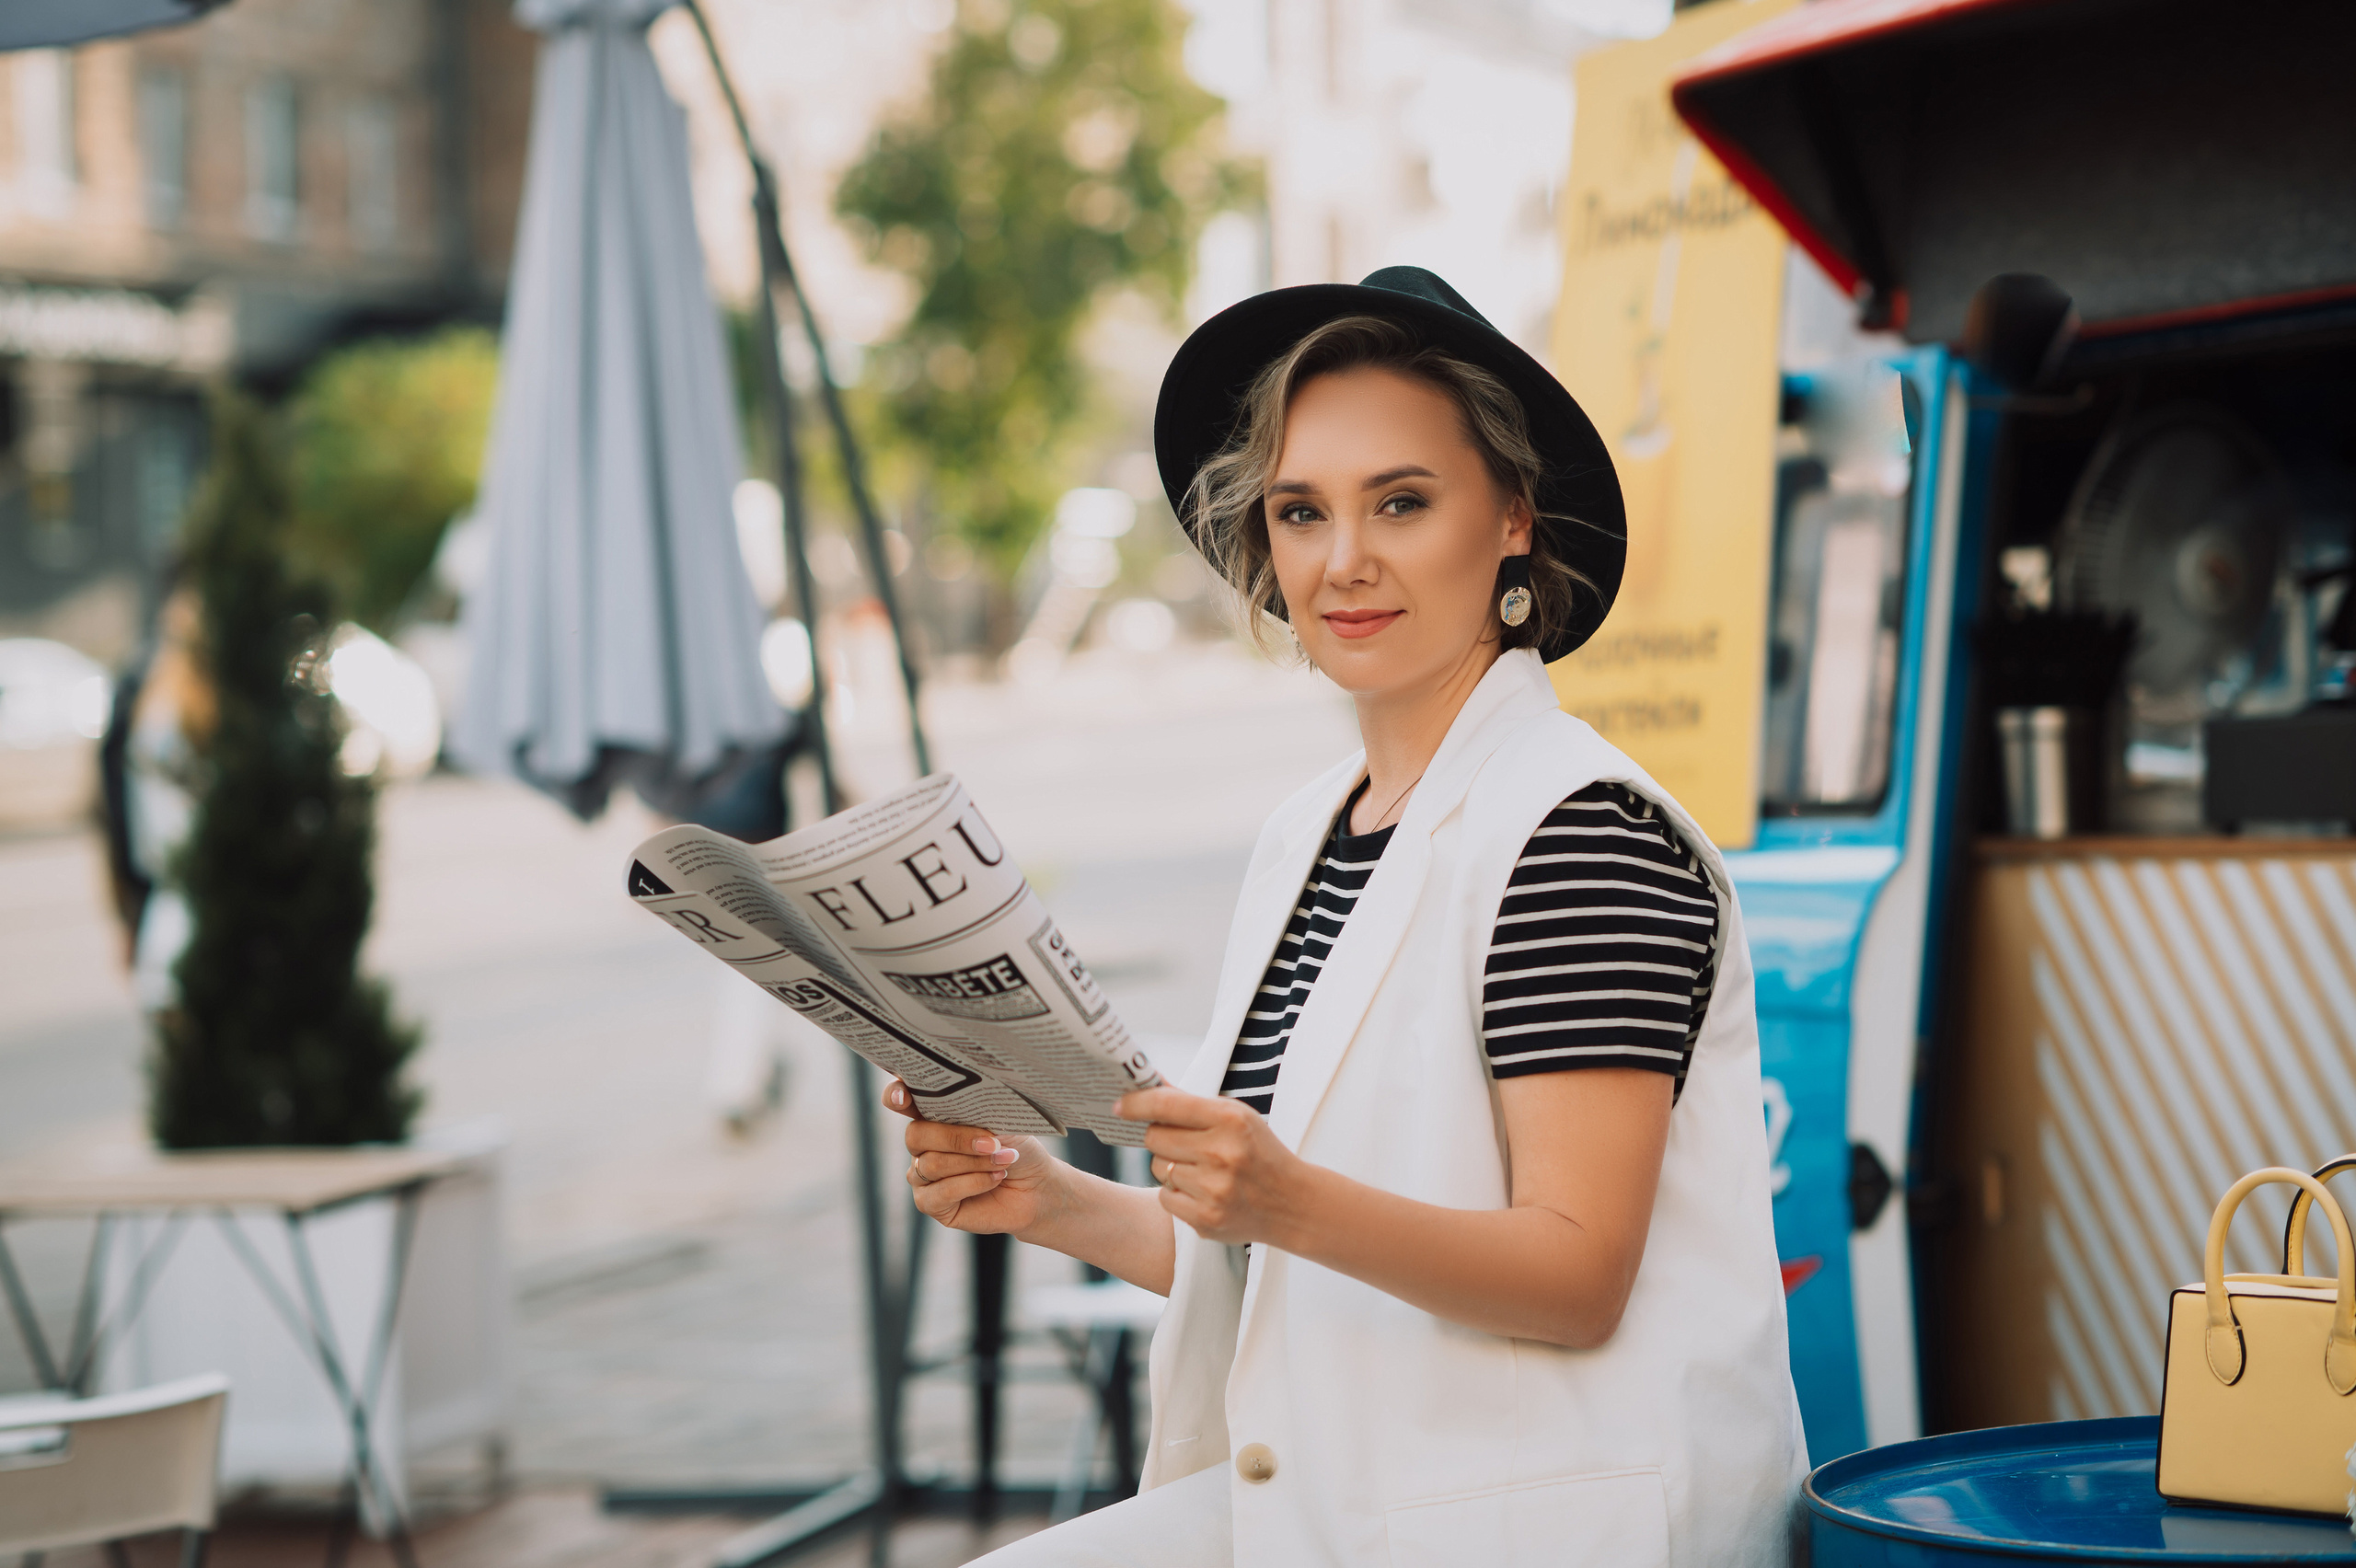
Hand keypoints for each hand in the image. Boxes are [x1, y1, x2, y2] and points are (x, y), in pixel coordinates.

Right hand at [885, 1080, 1059, 1234]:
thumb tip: (965, 1106)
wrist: (1036, 1186)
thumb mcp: (1001, 1122)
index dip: (894, 1096)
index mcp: (932, 1116)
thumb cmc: (1016, 1147)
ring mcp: (923, 1175)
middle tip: (991, 1142)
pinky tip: (995, 1178)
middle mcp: (922, 1146)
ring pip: (932, 1165)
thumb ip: (977, 1112)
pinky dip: (973, 1183)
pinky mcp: (931, 1204)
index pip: (900, 1100)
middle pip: (915, 1135)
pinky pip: (941, 1192)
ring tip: (1003, 1160)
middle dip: (955, 1138)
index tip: (902, 1096)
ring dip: (972, 1162)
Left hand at [1117, 1085, 1306, 1246]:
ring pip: (1158, 1168)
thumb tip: (1148, 1082)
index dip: (1136, 1103)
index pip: (1166, 1104)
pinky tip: (1202, 1191)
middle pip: (1154, 1138)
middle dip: (1160, 1137)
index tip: (1120, 1105)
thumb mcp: (1236, 1117)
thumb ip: (1191, 1103)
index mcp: (1230, 1119)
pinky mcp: (1206, 1220)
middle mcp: (1221, 1154)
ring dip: (1170, 1167)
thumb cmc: (1259, 1153)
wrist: (1293, 1203)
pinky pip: (1165, 1198)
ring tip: (1201, 1169)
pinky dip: (1176, 1194)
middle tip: (1182, 1142)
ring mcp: (1214, 1190)